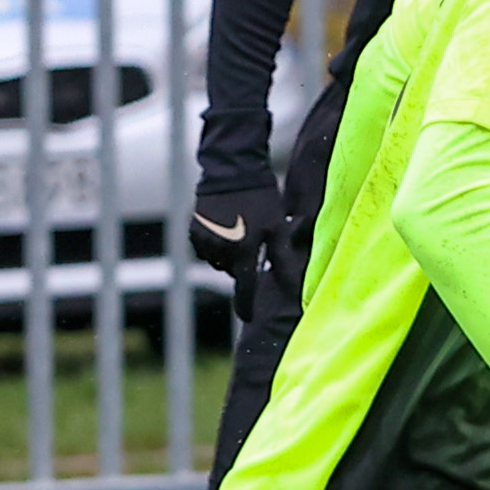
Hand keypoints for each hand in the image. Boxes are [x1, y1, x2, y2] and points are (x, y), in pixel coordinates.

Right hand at [186, 181, 284, 318]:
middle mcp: (220, 250)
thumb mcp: (278, 229)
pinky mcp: (193, 231)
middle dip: (243, 266)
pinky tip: (228, 226)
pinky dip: (217, 245)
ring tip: (242, 230)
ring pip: (219, 262)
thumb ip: (283, 261)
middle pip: (233, 273)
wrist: (232, 170)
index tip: (248, 318)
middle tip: (255, 243)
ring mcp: (204, 241)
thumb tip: (296, 287)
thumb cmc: (261, 199)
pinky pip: (207, 249)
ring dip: (230, 256)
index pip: (244, 290)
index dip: (246, 307)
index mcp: (243, 252)